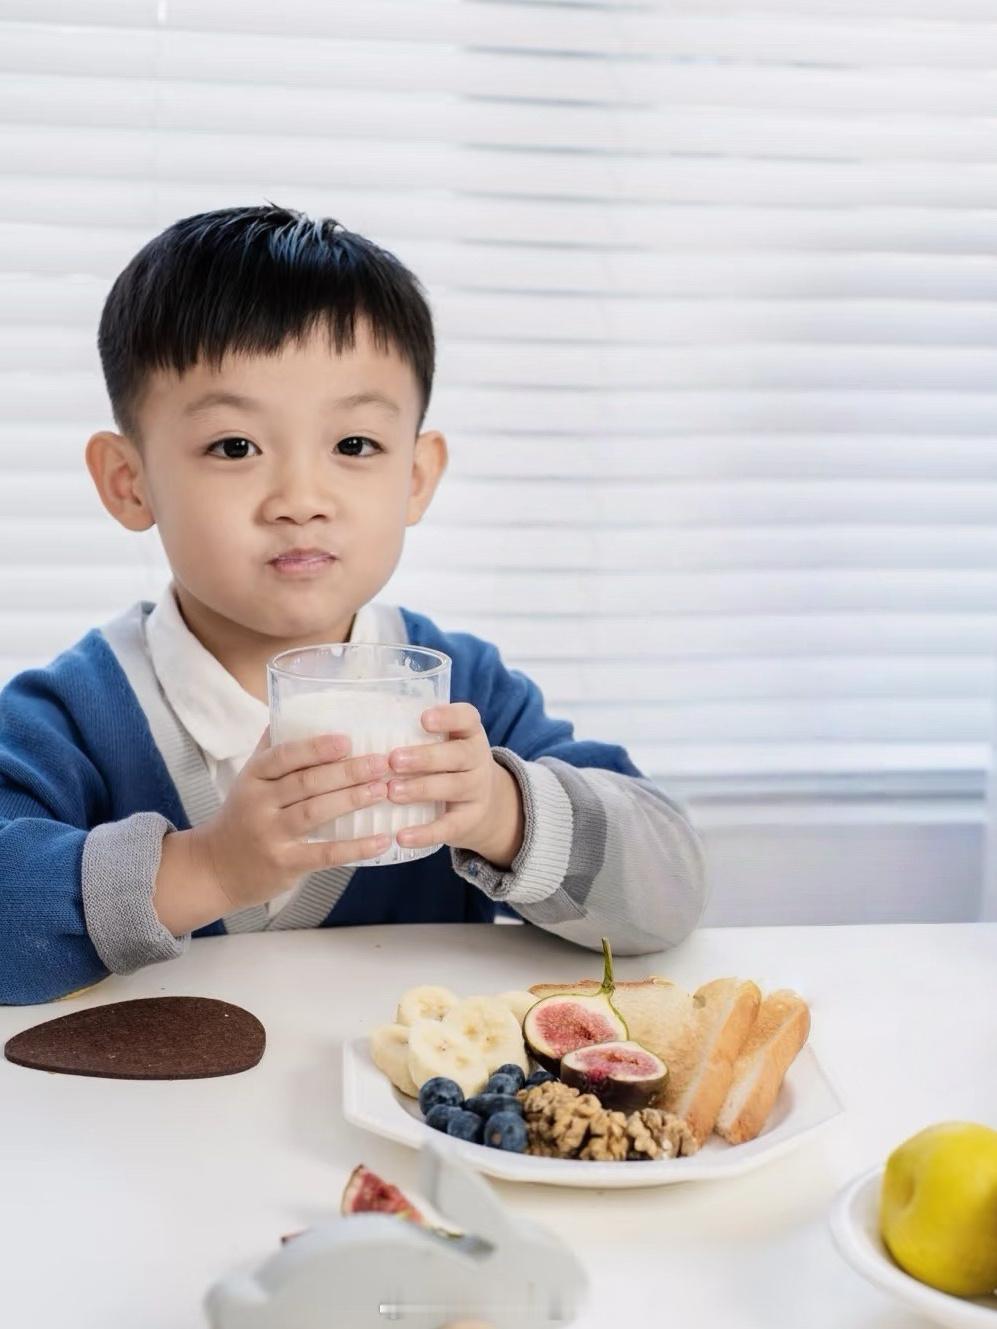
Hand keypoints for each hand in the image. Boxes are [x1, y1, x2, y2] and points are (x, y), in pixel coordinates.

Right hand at [188, 728, 392, 910]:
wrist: (216, 870)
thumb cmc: (243, 817)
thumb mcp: (249, 780)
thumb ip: (272, 749)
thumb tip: (294, 707)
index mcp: (253, 777)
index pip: (282, 756)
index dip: (315, 747)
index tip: (347, 740)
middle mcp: (258, 804)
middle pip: (305, 782)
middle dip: (347, 771)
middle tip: (381, 763)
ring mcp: (270, 835)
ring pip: (314, 812)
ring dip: (352, 800)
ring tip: (382, 790)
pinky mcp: (284, 864)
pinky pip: (324, 853)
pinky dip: (355, 847)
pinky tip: (381, 840)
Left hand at [386, 703, 524, 867]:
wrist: (487, 805)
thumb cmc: (448, 766)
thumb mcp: (444, 745)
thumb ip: (414, 735)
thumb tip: (360, 729)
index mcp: (469, 734)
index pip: (467, 718)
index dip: (448, 717)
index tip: (423, 719)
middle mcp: (478, 760)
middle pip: (458, 755)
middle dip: (425, 757)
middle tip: (393, 760)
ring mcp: (477, 791)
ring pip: (453, 788)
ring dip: (421, 789)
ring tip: (392, 792)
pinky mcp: (469, 820)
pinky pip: (448, 827)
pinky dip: (425, 833)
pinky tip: (402, 836)